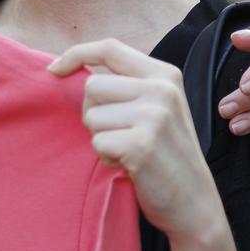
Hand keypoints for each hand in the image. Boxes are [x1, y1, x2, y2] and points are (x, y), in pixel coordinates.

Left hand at [49, 39, 226, 244]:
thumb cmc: (167, 156)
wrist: (194, 202)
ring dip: (101, 138)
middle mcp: (161, 89)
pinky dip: (106, 158)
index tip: (55, 69)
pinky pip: (97, 143)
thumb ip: (128, 86)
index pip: (110, 48)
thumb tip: (72, 70)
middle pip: (92, 86)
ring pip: (91, 116)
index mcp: (164, 75)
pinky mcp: (141, 144)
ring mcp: (153, 116)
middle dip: (93, 113)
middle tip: (118, 134)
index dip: (76, 54)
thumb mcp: (158, 108)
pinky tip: (130, 165)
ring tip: (128, 151)